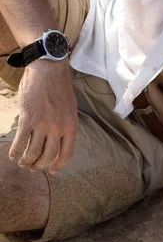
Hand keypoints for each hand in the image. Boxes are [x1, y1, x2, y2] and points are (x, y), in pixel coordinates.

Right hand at [9, 60, 77, 174]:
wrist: (49, 69)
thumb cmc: (59, 87)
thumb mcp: (70, 108)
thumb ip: (65, 125)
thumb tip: (58, 142)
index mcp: (71, 126)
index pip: (66, 154)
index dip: (58, 165)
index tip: (52, 171)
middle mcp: (58, 128)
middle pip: (48, 157)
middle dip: (39, 166)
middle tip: (32, 168)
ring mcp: (43, 124)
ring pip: (32, 152)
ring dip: (26, 161)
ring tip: (22, 162)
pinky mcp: (28, 118)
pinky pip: (20, 142)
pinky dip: (15, 151)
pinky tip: (12, 154)